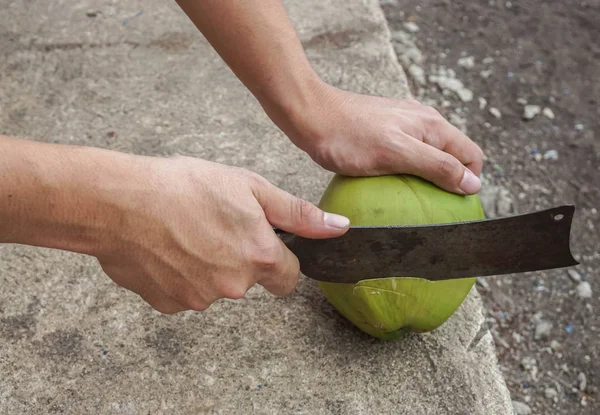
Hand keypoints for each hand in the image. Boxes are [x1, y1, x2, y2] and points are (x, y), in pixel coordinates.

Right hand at [95, 156, 349, 313]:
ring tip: (184, 232)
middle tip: (213, 225)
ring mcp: (199, 299)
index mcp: (259, 257)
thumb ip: (297, 214)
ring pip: (215, 286)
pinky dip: (179, 275)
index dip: (279, 259)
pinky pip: (184, 292)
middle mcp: (234, 286)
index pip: (289, 277)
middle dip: (239, 258)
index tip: (262, 243)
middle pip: (249, 280)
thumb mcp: (250, 188)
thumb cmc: (184, 187)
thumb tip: (339, 228)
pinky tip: (165, 248)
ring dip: (207, 266)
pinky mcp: (168, 304)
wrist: (120, 202)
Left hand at [281, 83, 483, 194]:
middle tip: (433, 210)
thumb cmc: (349, 137)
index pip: (471, 156)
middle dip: (450, 182)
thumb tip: (473, 184)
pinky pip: (406, 156)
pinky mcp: (384, 132)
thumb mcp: (397, 154)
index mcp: (433, 125)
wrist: (311, 116)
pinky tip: (390, 189)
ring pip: (429, 156)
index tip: (455, 207)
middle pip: (452, 156)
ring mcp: (403, 125)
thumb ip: (437, 166)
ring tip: (414, 204)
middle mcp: (424, 121)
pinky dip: (406, 173)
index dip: (470, 182)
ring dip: (427, 179)